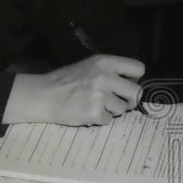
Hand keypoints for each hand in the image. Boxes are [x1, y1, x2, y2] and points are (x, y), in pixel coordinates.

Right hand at [4, 55, 144, 125]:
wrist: (44, 95)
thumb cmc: (67, 80)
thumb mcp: (90, 66)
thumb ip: (112, 71)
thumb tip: (133, 83)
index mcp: (106, 62)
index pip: (138, 68)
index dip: (135, 79)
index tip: (127, 84)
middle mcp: (105, 77)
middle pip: (137, 92)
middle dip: (129, 99)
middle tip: (118, 101)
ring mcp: (100, 96)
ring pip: (123, 109)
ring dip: (112, 110)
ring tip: (96, 105)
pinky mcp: (94, 112)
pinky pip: (109, 120)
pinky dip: (100, 119)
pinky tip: (88, 112)